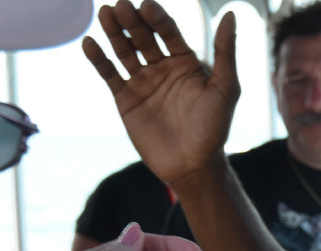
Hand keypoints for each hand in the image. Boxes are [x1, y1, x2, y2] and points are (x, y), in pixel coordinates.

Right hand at [82, 0, 239, 186]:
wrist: (192, 165)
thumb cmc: (214, 128)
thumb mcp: (225, 88)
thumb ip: (226, 51)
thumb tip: (231, 13)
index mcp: (186, 61)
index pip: (169, 31)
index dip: (158, 18)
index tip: (147, 6)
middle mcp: (163, 67)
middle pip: (144, 37)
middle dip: (133, 21)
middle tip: (121, 6)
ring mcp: (143, 82)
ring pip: (125, 51)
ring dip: (115, 32)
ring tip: (105, 13)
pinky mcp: (126, 99)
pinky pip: (110, 74)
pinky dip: (99, 59)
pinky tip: (89, 42)